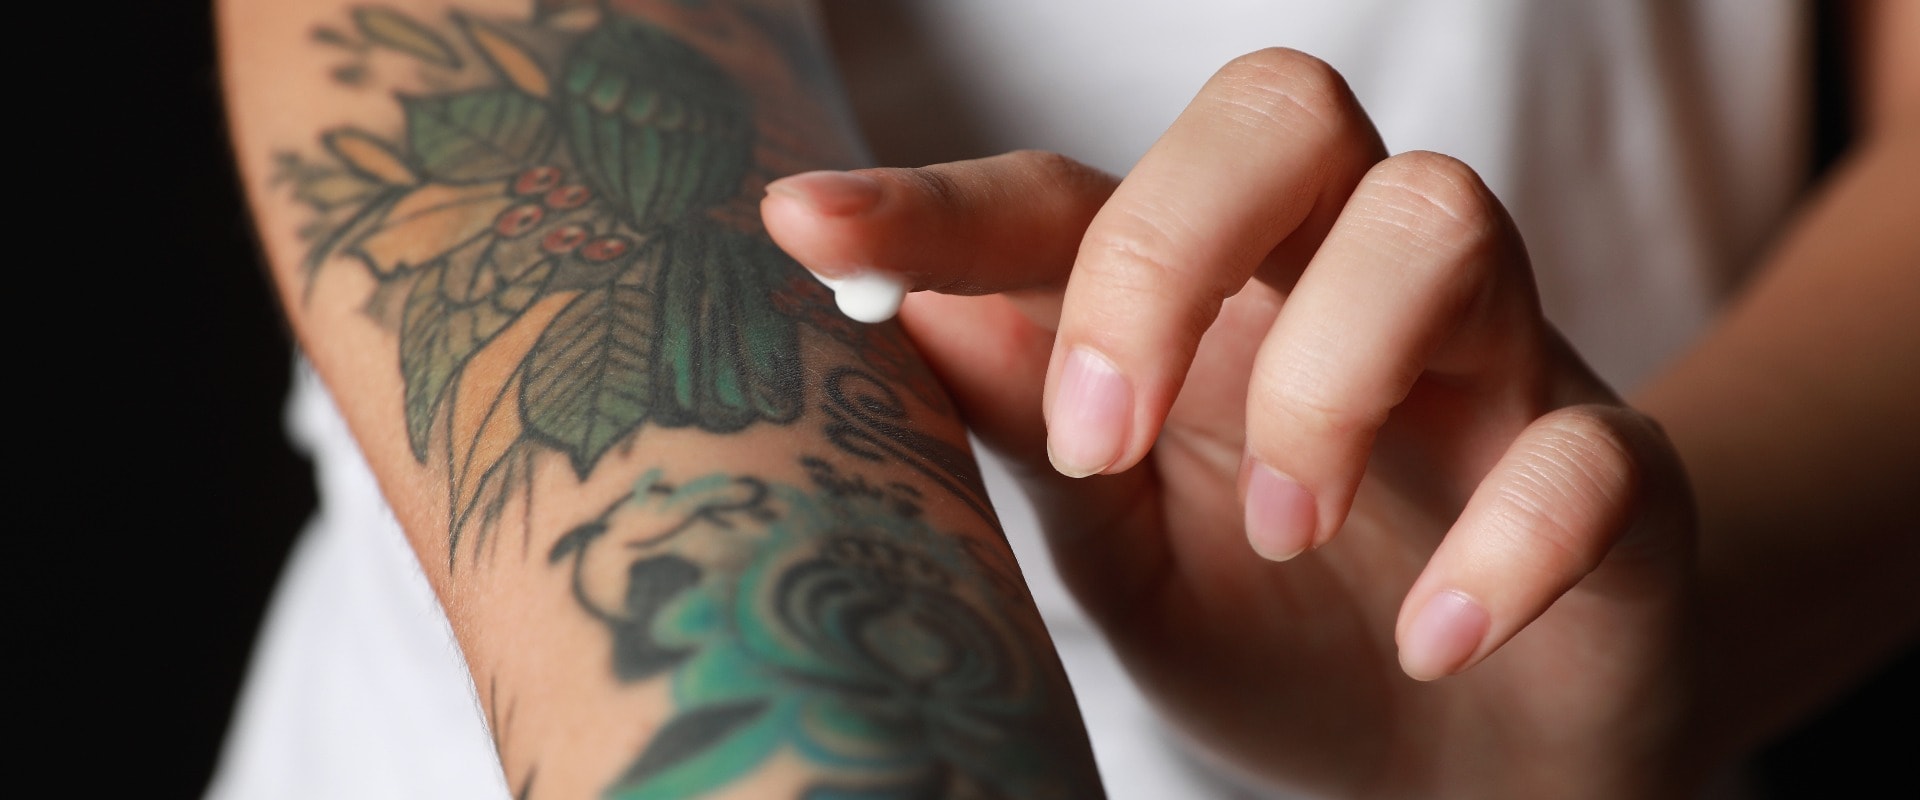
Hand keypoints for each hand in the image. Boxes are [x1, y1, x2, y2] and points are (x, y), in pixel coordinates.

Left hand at [764, 49, 1700, 798]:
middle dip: (1169, 243)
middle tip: (1104, 429)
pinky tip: (1432, 638)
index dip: (941, 203)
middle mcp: (1344, 287)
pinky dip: (1507, 541)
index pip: (1073, 195)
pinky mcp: (1613, 473)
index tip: (802, 223)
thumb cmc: (1282, 628)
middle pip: (1285, 112)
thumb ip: (1041, 433)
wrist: (1469, 761)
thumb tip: (915, 316)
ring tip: (1277, 530)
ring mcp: (1493, 365)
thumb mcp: (1124, 546)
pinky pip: (1591, 448)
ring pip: (1442, 219)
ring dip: (1329, 376)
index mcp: (1210, 301)